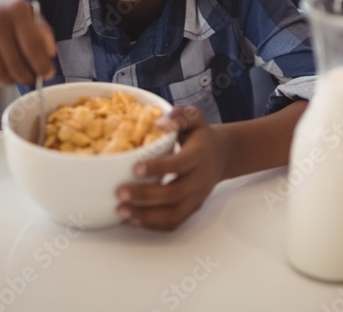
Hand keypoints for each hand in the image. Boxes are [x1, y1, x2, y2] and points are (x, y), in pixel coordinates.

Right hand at [0, 0, 55, 85]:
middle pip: (13, 63)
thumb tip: (50, 54)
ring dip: (7, 80)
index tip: (47, 75)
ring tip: (12, 77)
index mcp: (16, 8)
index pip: (32, 47)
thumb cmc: (3, 10)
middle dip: (25, 77)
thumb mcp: (27, 13)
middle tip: (29, 79)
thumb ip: (42, 32)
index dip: (41, 66)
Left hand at [116, 106, 227, 230]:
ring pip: (173, 214)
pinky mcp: (192, 209)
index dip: (158, 168)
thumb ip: (179, 116)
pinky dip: (153, 225)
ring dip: (146, 216)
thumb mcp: (195, 118)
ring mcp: (197, 197)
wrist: (222, 155)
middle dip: (145, 196)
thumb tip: (159, 124)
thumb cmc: (201, 136)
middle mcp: (200, 179)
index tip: (135, 168)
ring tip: (122, 211)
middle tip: (120, 193)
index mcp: (199, 155)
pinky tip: (133, 219)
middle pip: (174, 194)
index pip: (180, 165)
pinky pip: (174, 223)